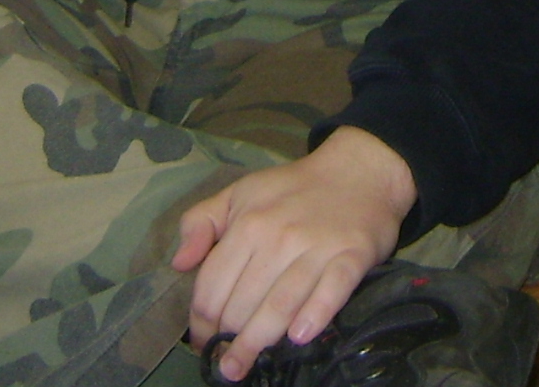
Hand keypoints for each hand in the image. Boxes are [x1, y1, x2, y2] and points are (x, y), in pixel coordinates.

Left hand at [173, 125, 417, 380]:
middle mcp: (279, 237)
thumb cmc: (292, 189)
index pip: (213, 285)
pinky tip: (298, 337)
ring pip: (280, 304)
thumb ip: (200, 222)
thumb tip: (179, 264)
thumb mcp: (239, 193)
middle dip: (227, 338)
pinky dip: (314, 315)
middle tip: (225, 361)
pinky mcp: (352, 256)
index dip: (201, 321)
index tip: (202, 341)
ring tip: (240, 367)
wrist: (359, 172)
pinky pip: (331, 292)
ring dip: (257, 342)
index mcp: (248, 224)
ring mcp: (317, 248)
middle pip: (243, 303)